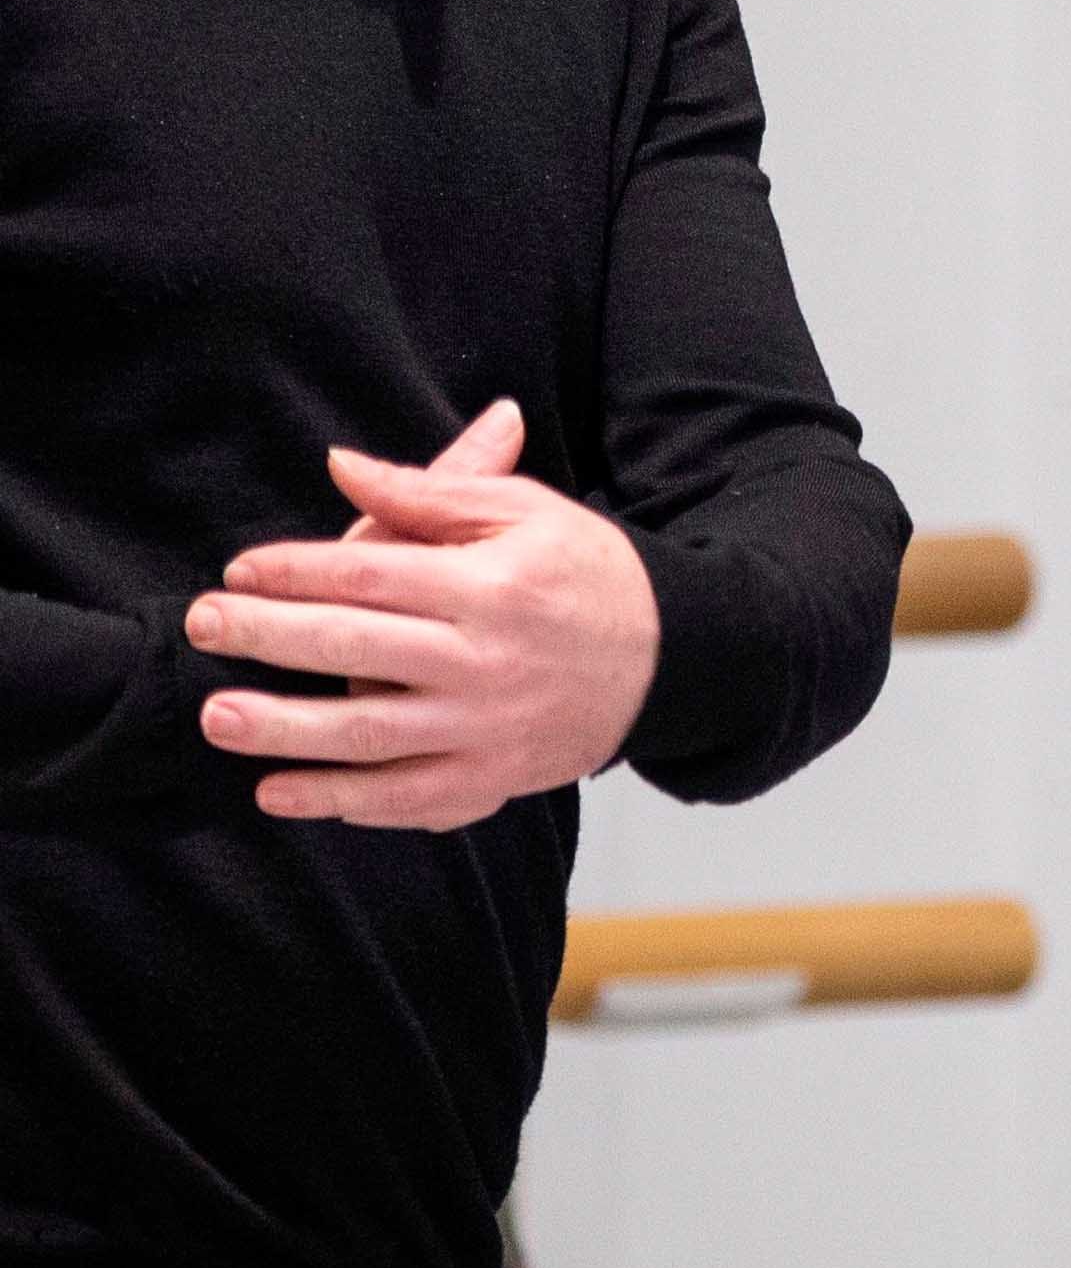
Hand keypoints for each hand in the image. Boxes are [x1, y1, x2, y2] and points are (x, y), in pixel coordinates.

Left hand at [189, 401, 663, 830]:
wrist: (672, 658)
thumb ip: (429, 490)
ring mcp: (488, 728)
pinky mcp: (493, 779)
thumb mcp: (524, 512)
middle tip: (200, 625)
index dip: (295, 569)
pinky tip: (277, 791)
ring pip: (368, 735)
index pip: (371, 573)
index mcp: (492, 586)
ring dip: (283, 729)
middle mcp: (486, 660)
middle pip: (355, 648)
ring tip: (217, 716)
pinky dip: (338, 800)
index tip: (241, 569)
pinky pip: (403, 798)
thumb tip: (339, 467)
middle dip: (266, 636)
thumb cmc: (587, 574)